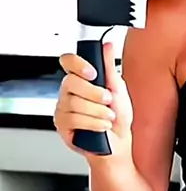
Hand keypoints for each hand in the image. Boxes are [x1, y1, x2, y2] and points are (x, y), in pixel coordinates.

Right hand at [54, 41, 132, 159]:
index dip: (77, 64)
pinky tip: (101, 126)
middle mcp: (68, 93)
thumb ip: (110, 67)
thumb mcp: (118, 88)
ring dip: (98, 111)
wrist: (118, 144)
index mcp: (80, 80)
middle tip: (108, 101)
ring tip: (108, 117)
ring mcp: (63, 109)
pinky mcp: (62, 126)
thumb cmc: (117, 118)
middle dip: (94, 93)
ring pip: (74, 103)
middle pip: (70, 82)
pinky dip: (93, 123)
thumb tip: (107, 45)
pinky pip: (74, 119)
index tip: (93, 73)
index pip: (68, 62)